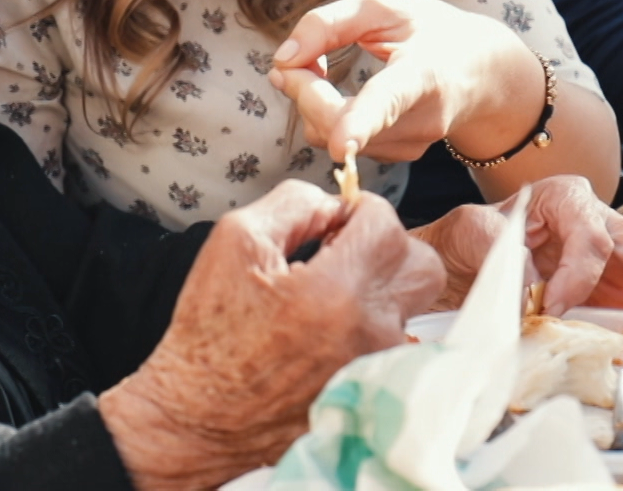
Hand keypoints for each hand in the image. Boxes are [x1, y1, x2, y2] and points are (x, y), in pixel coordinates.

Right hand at [100, 181, 443, 488]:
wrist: (199, 419)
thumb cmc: (210, 334)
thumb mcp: (235, 241)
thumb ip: (295, 203)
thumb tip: (335, 203)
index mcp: (335, 292)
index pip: (386, 224)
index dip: (357, 212)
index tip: (330, 226)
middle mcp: (369, 334)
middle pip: (423, 267)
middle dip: (388, 248)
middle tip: (346, 254)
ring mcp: (376, 369)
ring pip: (411, 308)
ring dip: (380, 290)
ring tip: (332, 297)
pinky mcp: (374, 393)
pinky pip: (395, 345)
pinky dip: (371, 328)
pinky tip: (329, 333)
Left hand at [268, 0, 545, 164]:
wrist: (484, 73)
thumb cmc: (431, 31)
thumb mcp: (384, 7)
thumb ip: (328, 23)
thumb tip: (283, 59)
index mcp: (424, 72)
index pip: (389, 99)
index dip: (361, 122)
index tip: (340, 146)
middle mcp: (423, 118)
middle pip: (337, 122)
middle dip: (302, 91)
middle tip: (291, 60)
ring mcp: (413, 145)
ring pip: (329, 136)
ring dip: (310, 102)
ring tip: (322, 69)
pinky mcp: (401, 157)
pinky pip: (339, 143)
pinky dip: (326, 117)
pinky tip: (342, 94)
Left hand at [409, 176, 622, 338]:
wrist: (459, 268)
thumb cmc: (466, 245)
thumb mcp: (465, 231)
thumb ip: (490, 242)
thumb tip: (528, 278)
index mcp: (561, 198)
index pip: (588, 233)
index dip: (580, 273)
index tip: (556, 308)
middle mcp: (595, 217)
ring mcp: (615, 249)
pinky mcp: (622, 280)